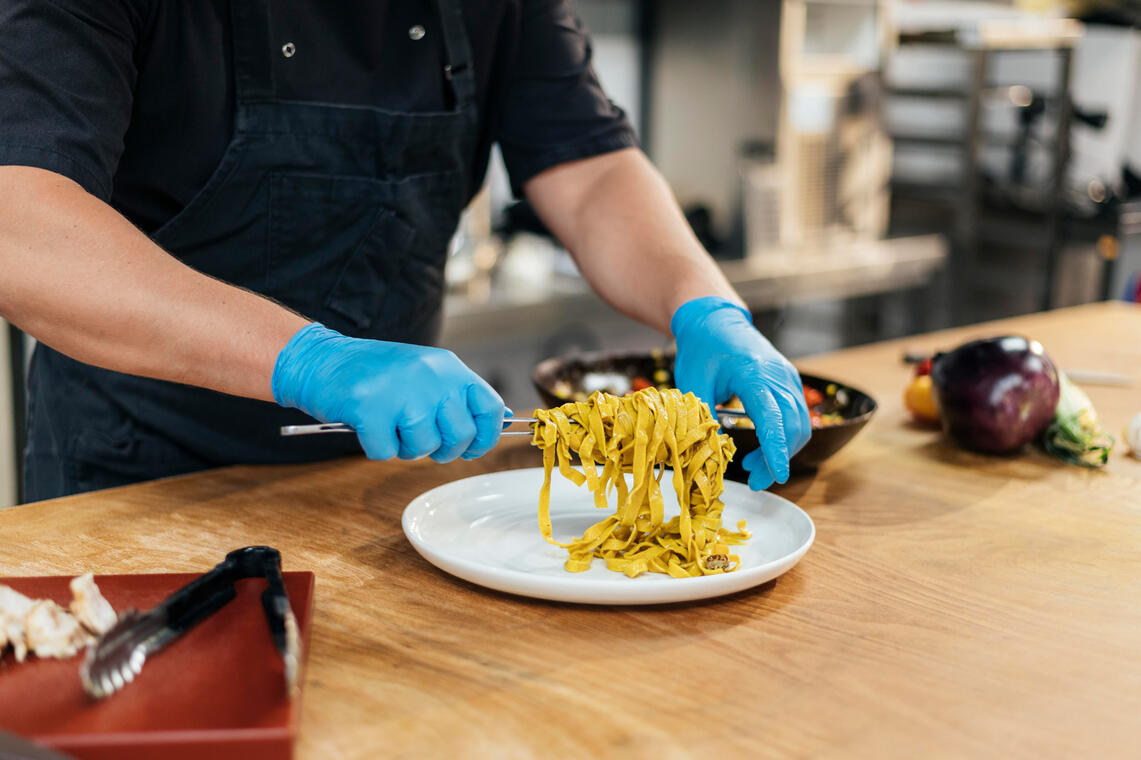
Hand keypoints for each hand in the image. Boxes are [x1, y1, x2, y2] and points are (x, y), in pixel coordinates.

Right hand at [272, 324, 504, 461]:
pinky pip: (386, 453)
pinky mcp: (371, 409)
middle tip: (419, 438)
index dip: (485, 436)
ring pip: (423, 448)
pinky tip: (367, 425)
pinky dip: (375, 447)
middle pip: (460, 435)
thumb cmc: (373, 372)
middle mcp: (430, 376)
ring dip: (404, 447)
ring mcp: (401, 392)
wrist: (321, 360)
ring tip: (388, 424)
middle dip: (442, 449)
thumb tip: (504, 420)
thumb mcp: (425, 373)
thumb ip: (458, 396)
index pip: (490, 408)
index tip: (471, 448)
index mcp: (448, 367)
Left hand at [672, 297, 810, 489]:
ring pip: (800, 423)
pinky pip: (797, 414)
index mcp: (753, 373)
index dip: (775, 450)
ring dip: (783, 450)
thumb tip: (712, 453)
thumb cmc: (701, 349)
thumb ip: (704, 418)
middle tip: (754, 480)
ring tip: (754, 465)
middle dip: (778, 459)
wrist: (714, 319)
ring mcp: (787, 377)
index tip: (778, 476)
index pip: (772, 417)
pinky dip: (786, 435)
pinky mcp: (788, 381)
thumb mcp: (693, 385)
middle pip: (793, 426)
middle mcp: (778, 375)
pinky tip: (763, 446)